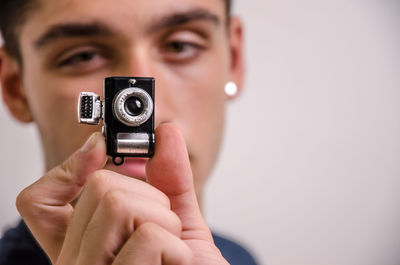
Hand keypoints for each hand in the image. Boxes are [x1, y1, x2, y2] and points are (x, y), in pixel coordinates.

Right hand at [16, 123, 228, 264]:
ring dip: (165, 223)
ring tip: (169, 252)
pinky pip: (148, 237)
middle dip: (150, 199)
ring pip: (117, 204)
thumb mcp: (178, 223)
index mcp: (86, 245)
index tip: (100, 148)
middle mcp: (78, 261)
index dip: (66, 168)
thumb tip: (166, 132)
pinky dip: (178, 249)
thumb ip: (170, 179)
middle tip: (163, 231)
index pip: (40, 202)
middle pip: (98, 187)